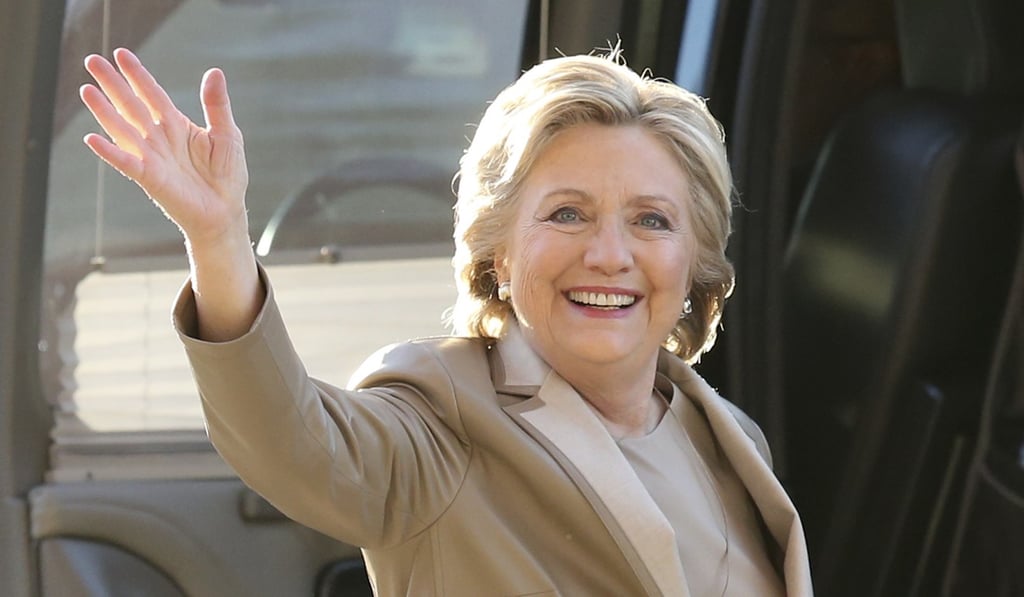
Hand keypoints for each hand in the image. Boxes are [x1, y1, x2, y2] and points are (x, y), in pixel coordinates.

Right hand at [81, 48, 248, 247]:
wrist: (225, 211)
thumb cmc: (226, 175)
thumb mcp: (227, 134)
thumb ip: (216, 105)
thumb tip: (214, 72)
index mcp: (176, 125)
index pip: (152, 94)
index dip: (137, 75)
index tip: (121, 54)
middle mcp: (158, 138)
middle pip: (131, 106)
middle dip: (112, 84)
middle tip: (92, 61)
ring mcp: (152, 157)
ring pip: (123, 129)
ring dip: (104, 112)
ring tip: (86, 90)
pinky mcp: (150, 179)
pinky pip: (127, 163)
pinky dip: (110, 152)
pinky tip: (92, 139)